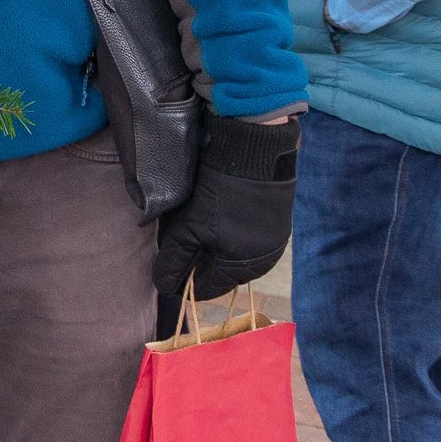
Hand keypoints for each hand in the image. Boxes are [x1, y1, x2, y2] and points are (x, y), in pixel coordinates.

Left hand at [153, 112, 298, 304]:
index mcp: (243, 269)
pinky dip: (229, 230)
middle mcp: (263, 260)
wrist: (254, 154)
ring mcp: (272, 239)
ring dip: (213, 244)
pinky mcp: (275, 219)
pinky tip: (216, 214)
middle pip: (222, 271)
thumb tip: (165, 287)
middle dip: (199, 259)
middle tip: (179, 240)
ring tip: (195, 224)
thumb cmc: (220, 196)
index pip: (209, 288)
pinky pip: (246, 235)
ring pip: (233, 252)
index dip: (186, 281)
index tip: (169, 268)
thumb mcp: (190, 229)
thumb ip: (176, 260)